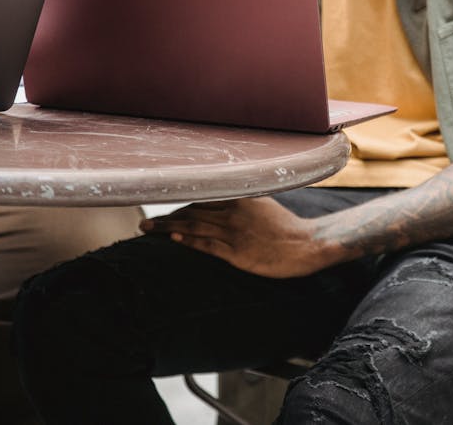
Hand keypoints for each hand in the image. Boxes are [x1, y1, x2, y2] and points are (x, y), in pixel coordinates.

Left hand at [140, 197, 331, 277]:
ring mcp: (233, 233)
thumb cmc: (287, 228)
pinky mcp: (236, 253)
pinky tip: (173, 238)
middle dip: (165, 217)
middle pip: (191, 212)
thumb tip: (226, 203)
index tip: (163, 209)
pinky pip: (206, 245)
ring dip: (167, 228)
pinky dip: (187, 240)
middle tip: (145, 223)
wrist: (307, 245)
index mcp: (240, 199)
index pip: (202, 199)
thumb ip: (243, 203)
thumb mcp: (264, 206)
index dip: (180, 205)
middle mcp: (233, 213)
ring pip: (193, 226)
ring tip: (147, 230)